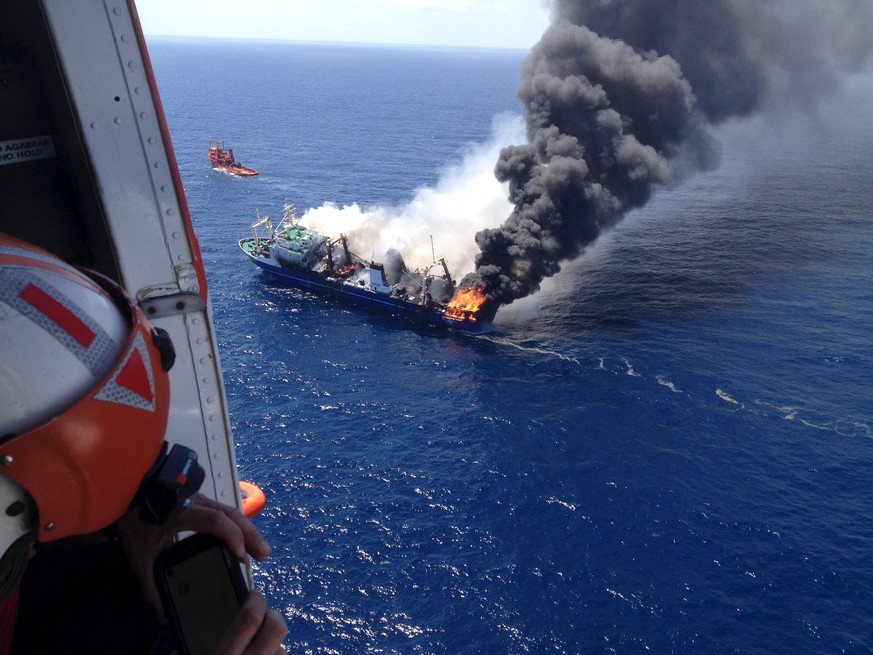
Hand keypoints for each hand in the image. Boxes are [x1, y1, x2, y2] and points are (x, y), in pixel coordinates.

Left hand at [114, 494, 286, 653]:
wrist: (125, 491)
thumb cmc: (132, 520)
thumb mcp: (139, 556)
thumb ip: (150, 585)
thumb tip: (162, 614)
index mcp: (185, 513)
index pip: (218, 522)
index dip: (234, 538)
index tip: (243, 557)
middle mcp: (198, 503)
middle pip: (233, 514)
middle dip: (252, 535)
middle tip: (264, 555)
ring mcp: (200, 499)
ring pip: (231, 510)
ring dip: (248, 529)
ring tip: (259, 549)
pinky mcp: (199, 501)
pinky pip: (224, 511)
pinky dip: (238, 525)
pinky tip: (242, 538)